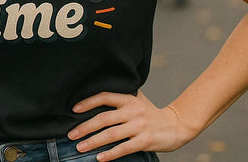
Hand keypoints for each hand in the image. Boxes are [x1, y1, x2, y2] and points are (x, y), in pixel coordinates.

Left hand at [67, 91, 192, 160]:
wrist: (177, 125)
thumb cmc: (151, 113)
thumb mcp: (138, 99)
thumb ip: (121, 96)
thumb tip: (96, 91)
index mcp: (129, 99)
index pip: (105, 97)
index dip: (88, 102)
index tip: (74, 109)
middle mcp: (133, 111)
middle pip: (104, 118)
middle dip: (85, 127)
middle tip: (71, 134)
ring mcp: (139, 126)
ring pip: (111, 135)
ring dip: (93, 142)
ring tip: (79, 147)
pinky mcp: (145, 141)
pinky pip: (124, 148)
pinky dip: (110, 154)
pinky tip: (99, 158)